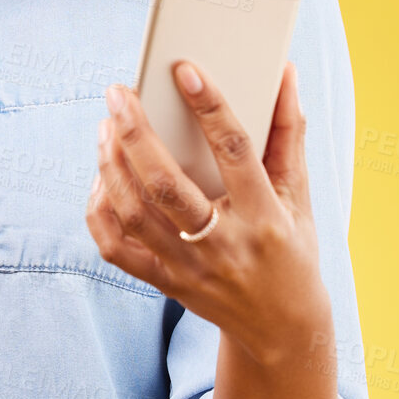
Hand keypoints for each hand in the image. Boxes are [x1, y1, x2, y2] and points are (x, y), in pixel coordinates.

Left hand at [84, 60, 331, 367]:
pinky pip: (115, 248)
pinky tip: (102, 177)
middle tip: (118, 94)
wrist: (282, 328)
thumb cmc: (291, 248)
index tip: (184, 70)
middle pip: (166, 186)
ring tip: (106, 127)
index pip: (235, 152)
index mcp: (264, 217)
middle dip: (135, 133)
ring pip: (134, 214)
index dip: (210, 107)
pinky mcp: (164, 283)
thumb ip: (289, 132)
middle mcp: (223, 245)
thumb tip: (286, 72)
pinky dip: (100, 209)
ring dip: (111, 165)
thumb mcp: (298, 195)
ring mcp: (188, 268)